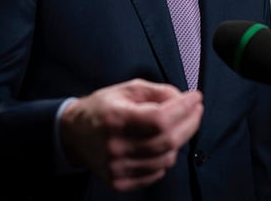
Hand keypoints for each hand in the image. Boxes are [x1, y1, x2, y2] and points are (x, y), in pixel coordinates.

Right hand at [59, 78, 202, 191]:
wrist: (75, 133)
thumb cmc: (103, 108)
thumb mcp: (127, 89)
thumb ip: (158, 91)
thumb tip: (183, 99)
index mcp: (115, 119)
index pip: (160, 118)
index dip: (183, 108)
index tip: (195, 98)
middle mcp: (115, 146)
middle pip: (167, 140)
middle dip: (190, 123)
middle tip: (195, 111)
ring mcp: (116, 167)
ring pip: (166, 159)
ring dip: (178, 141)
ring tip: (175, 127)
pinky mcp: (119, 182)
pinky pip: (156, 174)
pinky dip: (165, 159)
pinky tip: (161, 146)